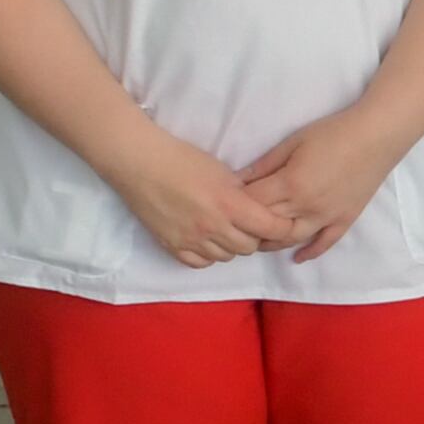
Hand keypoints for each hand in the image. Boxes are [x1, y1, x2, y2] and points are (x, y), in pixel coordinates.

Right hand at [112, 130, 304, 268]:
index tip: (283, 223)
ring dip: (231, 246)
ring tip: (225, 230)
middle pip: (249, 247)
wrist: (141, 164)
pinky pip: (200, 263)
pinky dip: (208, 255)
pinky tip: (206, 240)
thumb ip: (241, 194)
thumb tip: (256, 208)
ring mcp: (191, 240)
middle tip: (248, 224)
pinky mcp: (172, 246)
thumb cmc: (183, 160)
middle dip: (254, 237)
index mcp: (229, 204)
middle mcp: (213, 227)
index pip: (269, 228)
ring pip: (226, 257)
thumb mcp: (223, 171)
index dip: (281, 228)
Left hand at [241, 103, 416, 265]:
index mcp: (290, 184)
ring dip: (271, 243)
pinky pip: (325, 243)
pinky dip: (309, 252)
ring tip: (256, 240)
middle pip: (267, 225)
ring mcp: (326, 217)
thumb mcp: (292, 142)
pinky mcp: (344, 219)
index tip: (225, 201)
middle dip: (248, 225)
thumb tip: (236, 181)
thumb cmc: (333, 133)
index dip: (235, 203)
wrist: (377, 135)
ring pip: (291, 239)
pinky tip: (296, 258)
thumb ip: (264, 165)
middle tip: (235, 223)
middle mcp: (306, 207)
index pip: (253, 203)